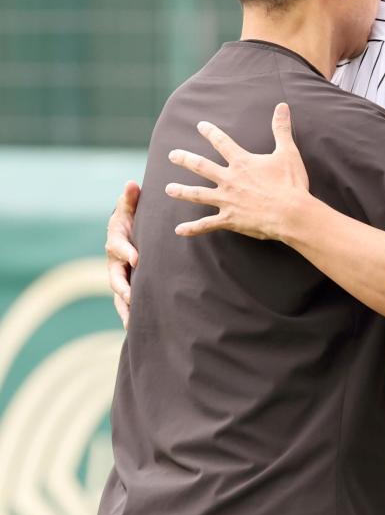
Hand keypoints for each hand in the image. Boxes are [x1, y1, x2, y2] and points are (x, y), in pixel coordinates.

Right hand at [105, 181, 140, 328]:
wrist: (131, 231)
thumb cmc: (132, 217)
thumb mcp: (130, 206)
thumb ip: (130, 198)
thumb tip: (132, 184)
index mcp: (115, 240)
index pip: (118, 246)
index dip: (126, 251)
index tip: (136, 258)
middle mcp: (114, 262)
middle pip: (115, 276)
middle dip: (123, 287)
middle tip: (132, 296)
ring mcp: (119, 276)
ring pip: (120, 295)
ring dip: (126, 308)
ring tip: (133, 322)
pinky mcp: (128, 287)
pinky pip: (127, 304)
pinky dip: (131, 315)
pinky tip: (139, 330)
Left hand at [165, 103, 308, 240]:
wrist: (291, 213)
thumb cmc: (291, 183)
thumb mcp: (287, 152)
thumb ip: (281, 129)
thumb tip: (282, 106)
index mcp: (242, 163)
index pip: (222, 143)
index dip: (211, 133)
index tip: (200, 126)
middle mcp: (229, 179)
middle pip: (202, 167)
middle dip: (185, 159)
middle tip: (172, 155)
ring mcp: (227, 200)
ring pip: (198, 194)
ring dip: (182, 191)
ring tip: (168, 189)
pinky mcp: (229, 219)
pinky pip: (206, 224)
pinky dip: (192, 228)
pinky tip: (179, 230)